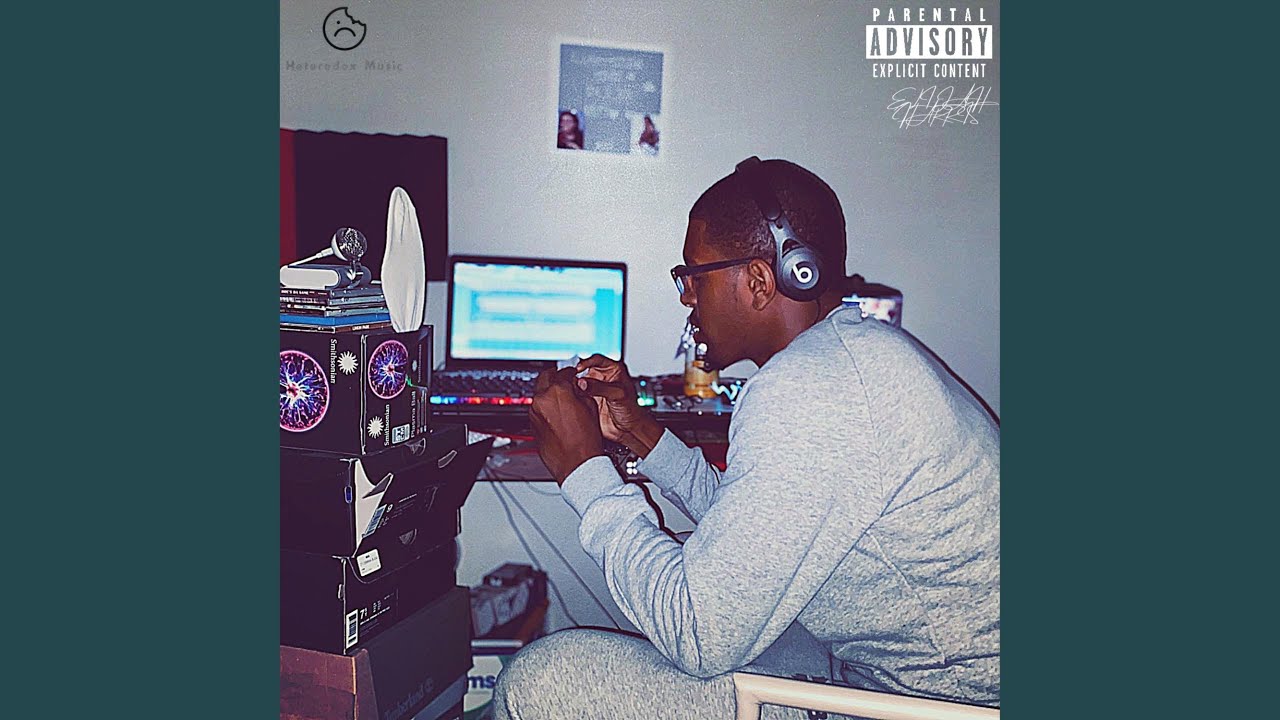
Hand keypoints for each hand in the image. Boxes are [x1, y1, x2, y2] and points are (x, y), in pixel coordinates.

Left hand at [529, 367, 605, 483]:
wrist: (575, 464)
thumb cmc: (585, 441)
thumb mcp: (590, 408)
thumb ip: (580, 392)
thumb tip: (575, 386)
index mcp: (558, 392)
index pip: (563, 372)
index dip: (571, 372)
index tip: (573, 373)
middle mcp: (542, 399)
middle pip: (545, 377)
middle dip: (555, 376)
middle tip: (564, 379)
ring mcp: (534, 411)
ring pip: (540, 393)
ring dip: (549, 392)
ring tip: (562, 400)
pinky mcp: (532, 423)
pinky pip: (537, 408)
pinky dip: (545, 406)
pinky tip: (557, 413)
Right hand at [575, 354, 662, 456]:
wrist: (628, 429)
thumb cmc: (632, 409)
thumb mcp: (618, 395)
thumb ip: (600, 387)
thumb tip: (583, 382)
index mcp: (614, 370)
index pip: (597, 359)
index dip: (587, 362)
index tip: (578, 368)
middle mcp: (603, 377)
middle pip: (585, 369)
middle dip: (577, 373)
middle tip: (570, 379)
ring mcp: (595, 388)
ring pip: (579, 381)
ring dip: (573, 384)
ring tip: (570, 389)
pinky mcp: (588, 399)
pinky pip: (577, 394)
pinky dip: (572, 394)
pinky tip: (571, 398)